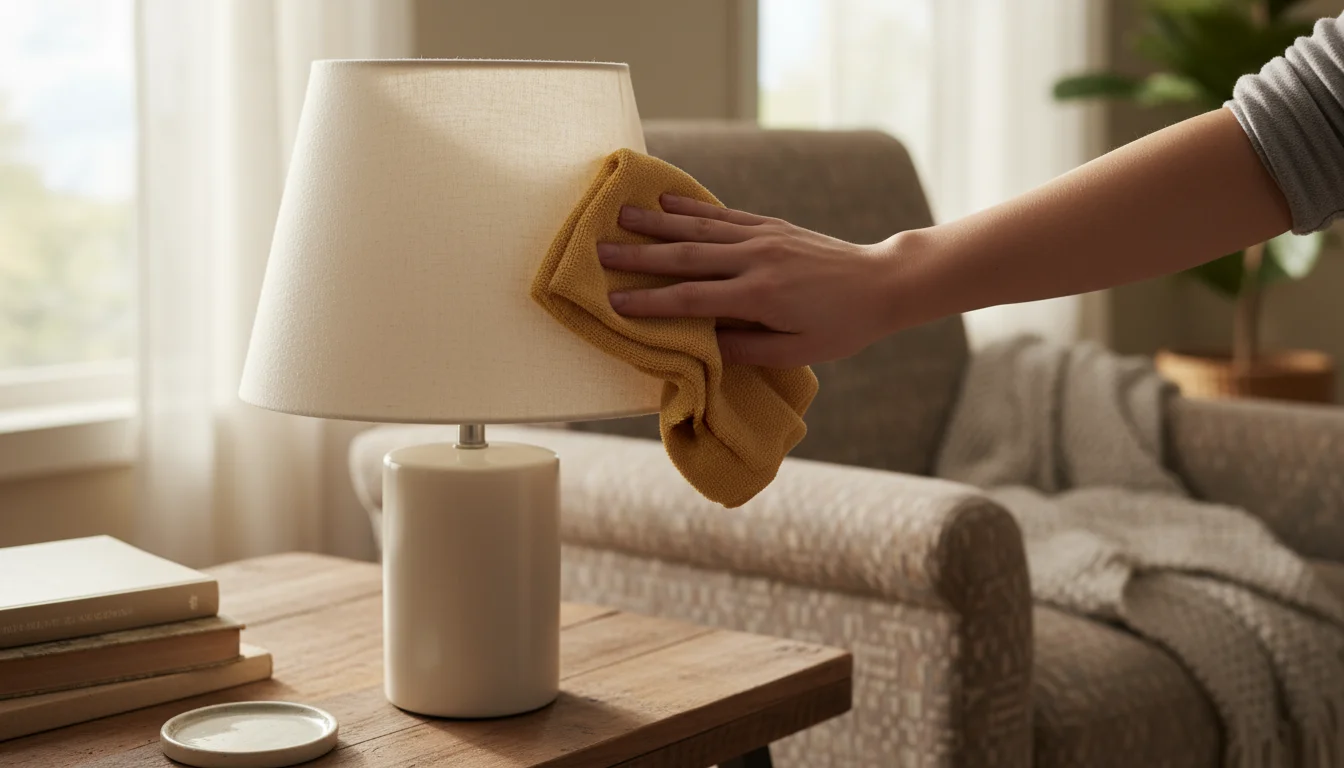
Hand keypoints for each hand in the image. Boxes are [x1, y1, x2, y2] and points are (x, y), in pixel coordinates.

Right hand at [601, 194, 901, 367]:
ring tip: (619, 216)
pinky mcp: (771, 225)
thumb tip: (699, 342)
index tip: (614, 303)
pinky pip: (723, 214)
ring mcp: (763, 237)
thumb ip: (745, 346)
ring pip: (699, 228)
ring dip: (657, 222)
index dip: (651, 302)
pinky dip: (692, 208)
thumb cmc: (841, 327)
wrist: (882, 283)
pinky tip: (666, 202)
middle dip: (639, 256)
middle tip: (599, 253)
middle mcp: (757, 260)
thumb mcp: (796, 350)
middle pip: (686, 257)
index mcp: (760, 297)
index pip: (692, 299)